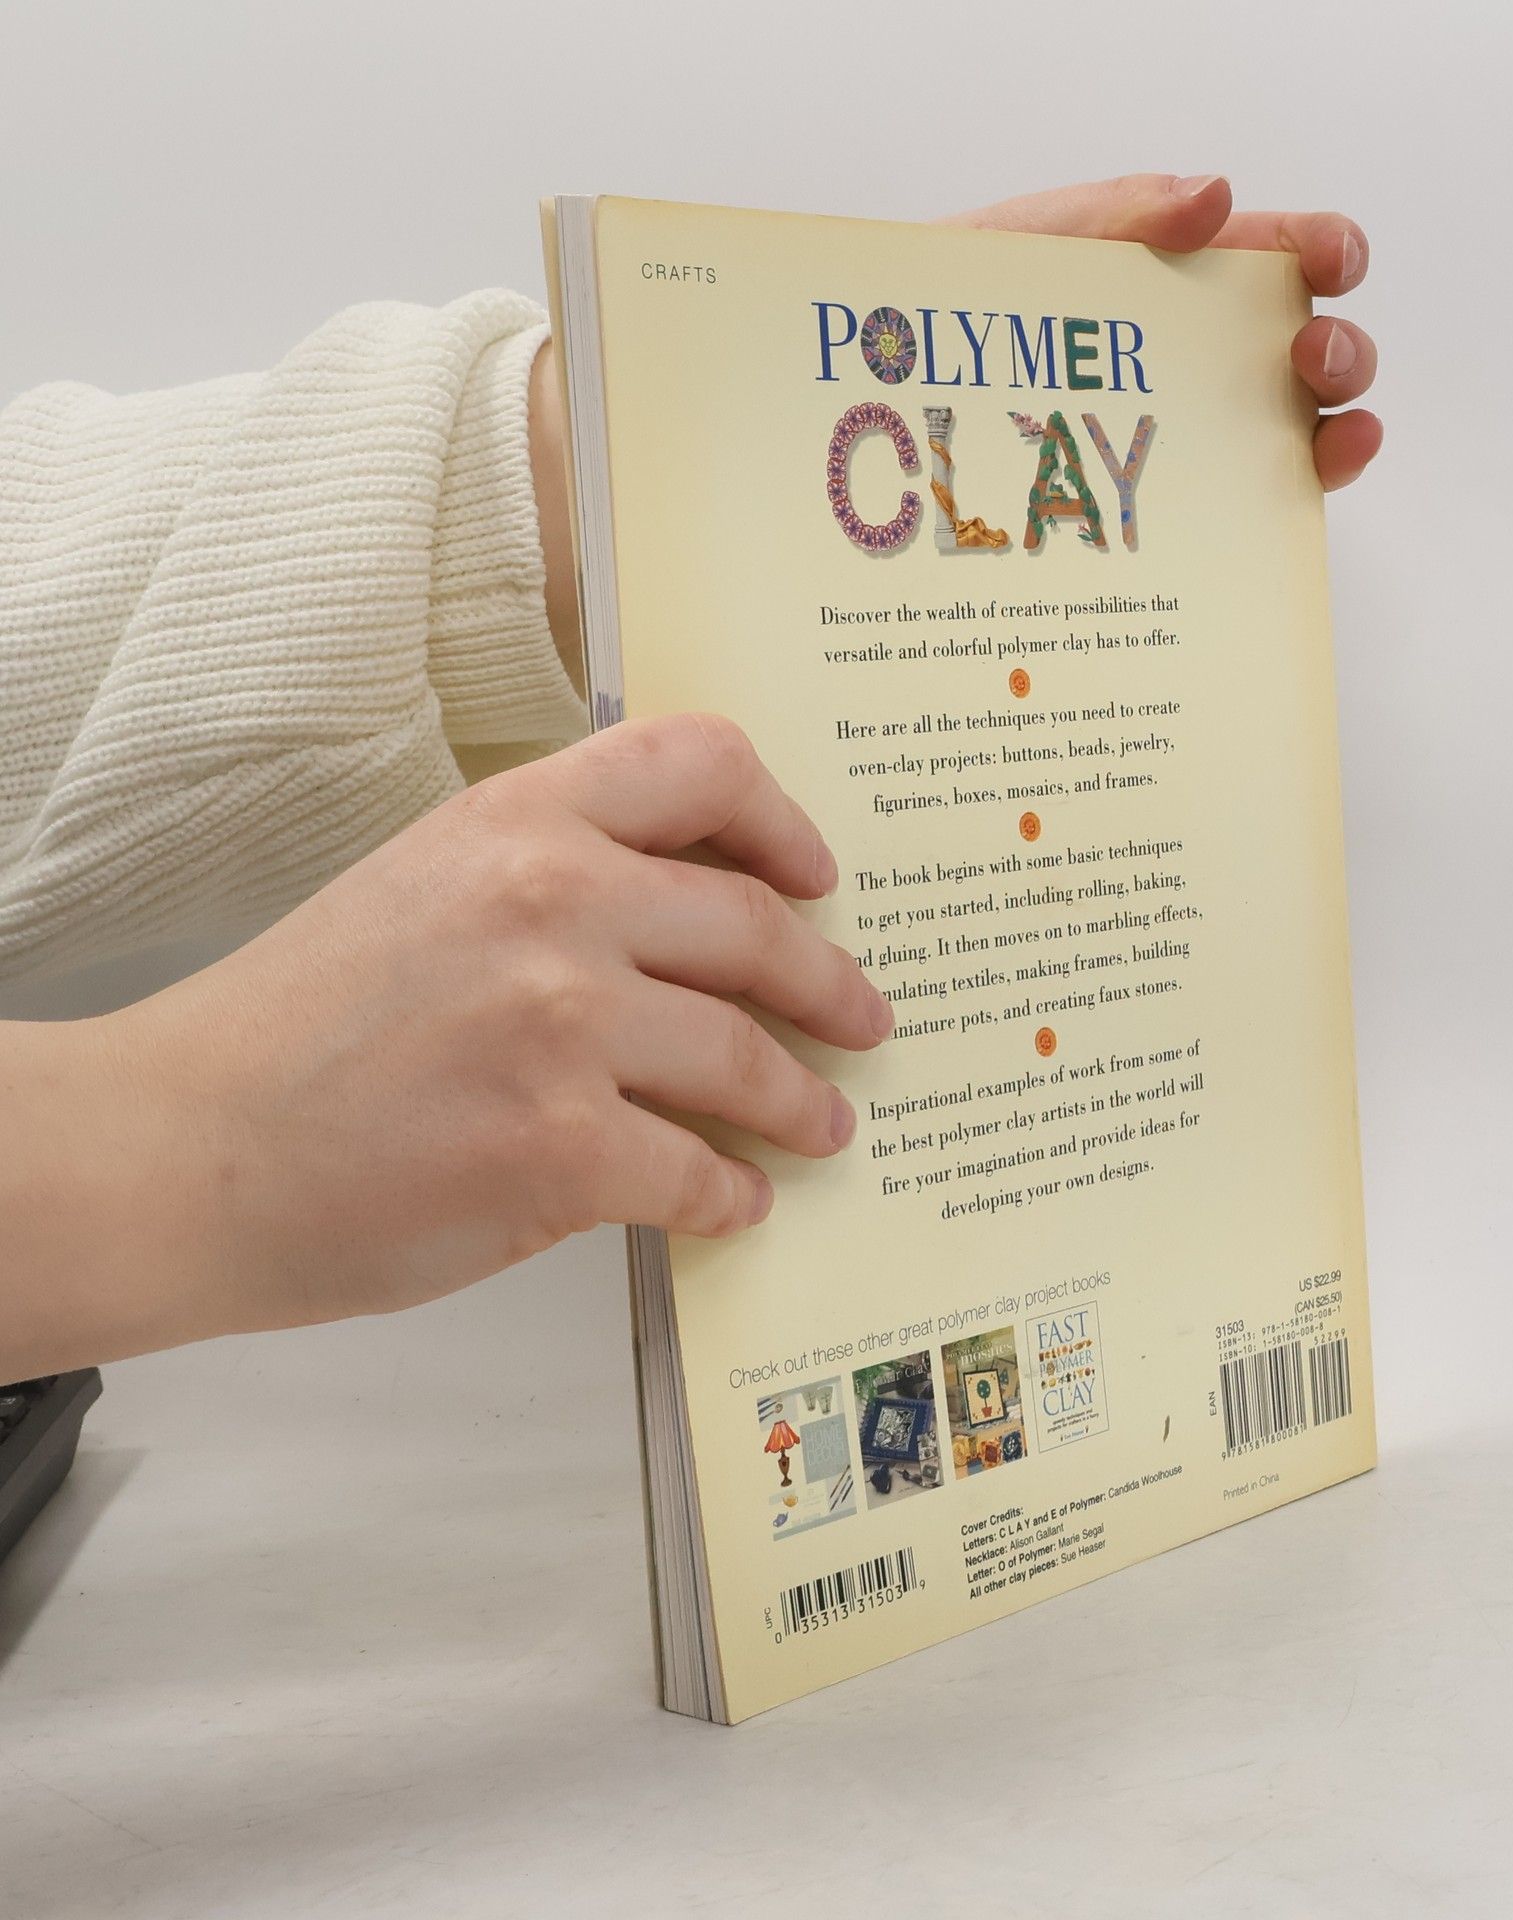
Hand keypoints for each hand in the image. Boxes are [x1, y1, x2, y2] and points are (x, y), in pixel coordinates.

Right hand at [0, 716, 889, 1374]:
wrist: (181, 1149)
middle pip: (756, 925)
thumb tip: (687, 919)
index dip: (781, 824)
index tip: (816, 878)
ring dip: (802, 1100)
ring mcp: (561, 1024)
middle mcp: (553, 902)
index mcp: (518, 821)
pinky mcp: (559, 1147)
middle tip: (863, 1016)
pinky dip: (730, 1192)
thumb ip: (550, 876)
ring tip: (823, 1122)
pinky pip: (698, 1169)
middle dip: (831, 984)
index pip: (703, 763)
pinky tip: (735, 1200)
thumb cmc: (292, 1027)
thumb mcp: (423, 886)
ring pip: (746, 1057)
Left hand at [943, 174, 1380, 490]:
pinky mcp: (1183, 504)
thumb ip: (1115, 215)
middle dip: (1340, 351)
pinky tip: (1308, 484)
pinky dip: (1303, 493)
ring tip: (1333, 433)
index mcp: (1189, 275)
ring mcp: (1206, 434)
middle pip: (1316, 352)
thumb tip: (1215, 198)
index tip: (1334, 261)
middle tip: (1312, 356)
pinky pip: (1260, 503)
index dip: (1328, 249)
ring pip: (1308, 431)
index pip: (1283, 254)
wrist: (892, 392)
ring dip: (1341, 429)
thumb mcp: (1027, 242)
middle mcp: (1214, 358)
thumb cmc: (966, 308)